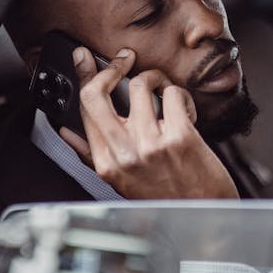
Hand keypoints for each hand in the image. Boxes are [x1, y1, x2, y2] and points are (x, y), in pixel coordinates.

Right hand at [59, 47, 237, 199]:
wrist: (205, 213)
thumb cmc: (166, 197)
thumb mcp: (120, 183)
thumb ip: (91, 155)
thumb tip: (67, 131)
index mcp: (106, 163)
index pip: (84, 109)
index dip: (84, 76)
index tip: (85, 59)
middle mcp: (124, 153)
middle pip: (98, 93)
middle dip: (111, 67)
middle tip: (125, 59)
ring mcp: (151, 144)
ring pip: (140, 85)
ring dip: (154, 78)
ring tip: (164, 91)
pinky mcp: (180, 137)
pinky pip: (172, 94)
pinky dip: (179, 95)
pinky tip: (184, 110)